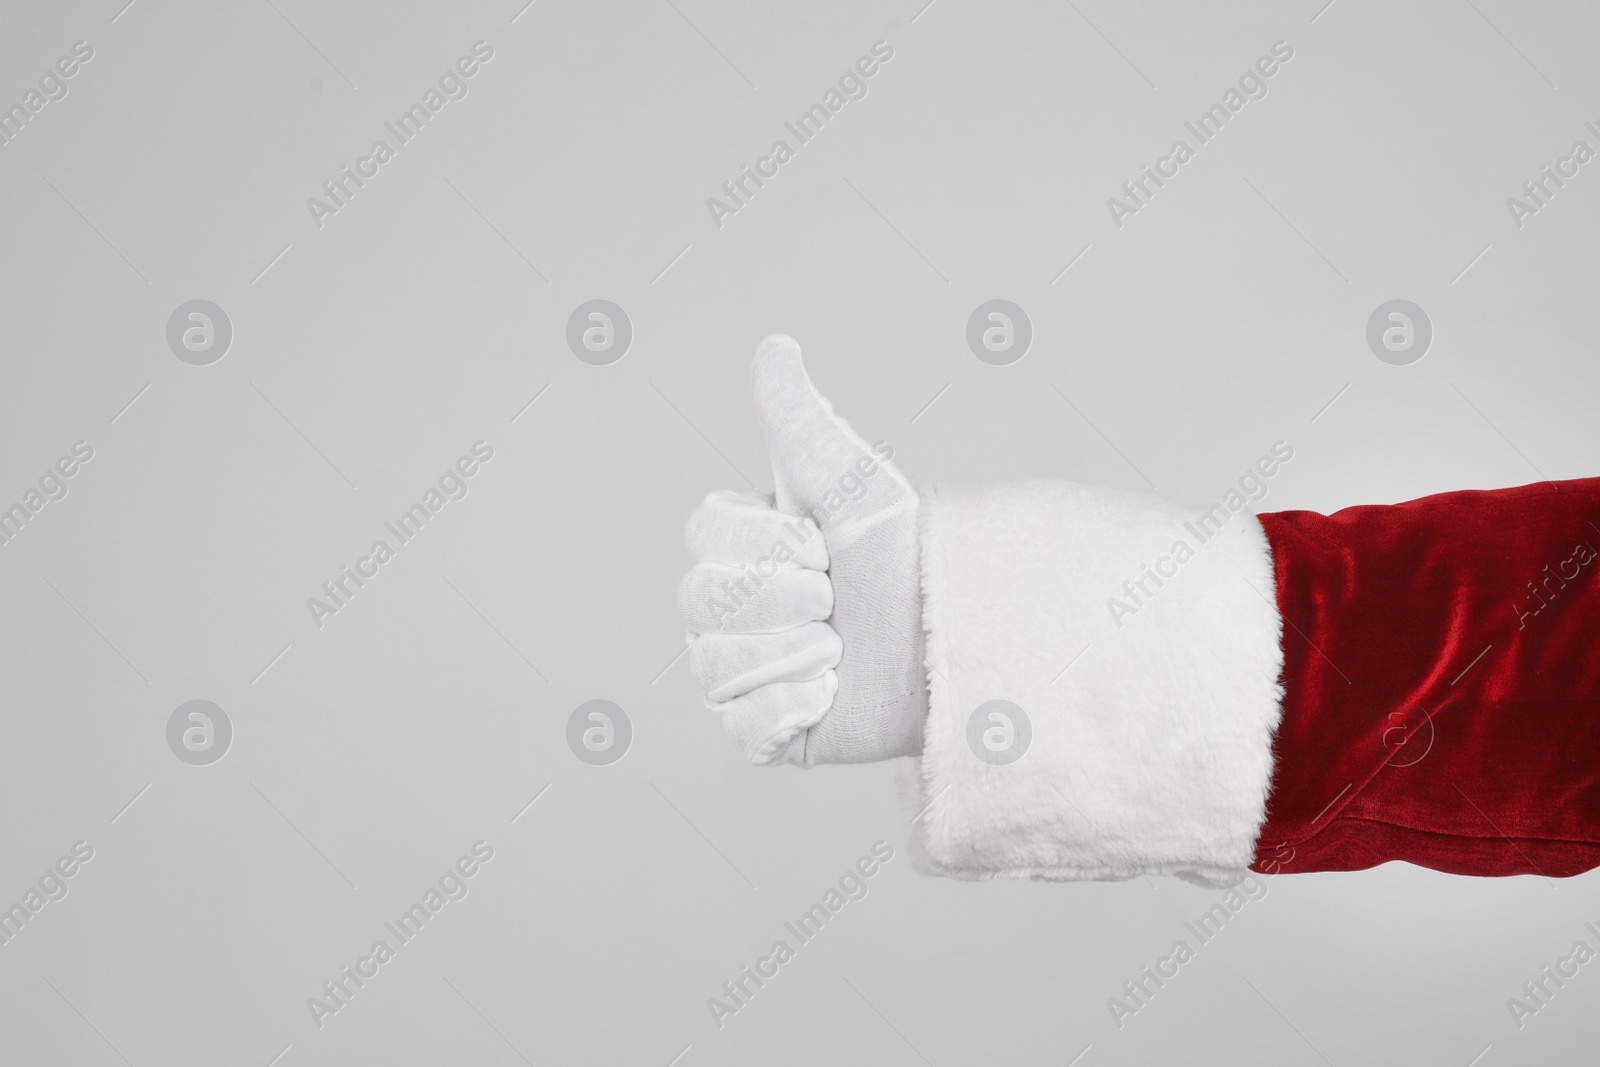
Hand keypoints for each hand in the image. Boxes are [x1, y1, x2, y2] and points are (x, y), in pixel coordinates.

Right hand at [677, 336, 925, 764]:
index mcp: (734, 546)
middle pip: (701, 602)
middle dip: (785, 597)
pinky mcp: (765, 732)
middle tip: (837, 598)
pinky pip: (739, 728)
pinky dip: (787, 710)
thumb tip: (774, 345)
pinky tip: (828, 695)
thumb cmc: (899, 548)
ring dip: (794, 652)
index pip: (704, 535)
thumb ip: (798, 414)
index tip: (824, 544)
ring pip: (715, 666)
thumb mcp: (846, 474)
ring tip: (841, 648)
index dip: (769, 541)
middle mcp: (726, 609)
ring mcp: (742, 672)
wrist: (950, 631)